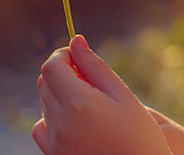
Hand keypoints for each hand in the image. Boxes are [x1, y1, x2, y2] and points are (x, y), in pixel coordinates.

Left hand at [32, 35, 173, 154]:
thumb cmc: (142, 138)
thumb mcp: (124, 97)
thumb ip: (95, 67)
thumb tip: (76, 41)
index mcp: (79, 103)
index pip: (52, 67)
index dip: (62, 56)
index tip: (77, 57)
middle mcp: (61, 123)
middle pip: (45, 83)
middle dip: (62, 74)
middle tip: (87, 80)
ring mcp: (55, 142)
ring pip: (44, 104)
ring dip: (59, 96)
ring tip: (89, 105)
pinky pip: (41, 129)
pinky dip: (51, 119)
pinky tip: (74, 122)